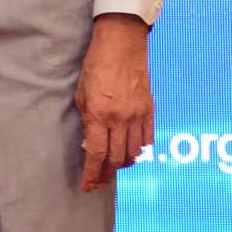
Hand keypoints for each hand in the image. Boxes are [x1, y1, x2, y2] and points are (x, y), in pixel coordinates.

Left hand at [77, 13, 152, 191]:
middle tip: (99, 182)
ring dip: (123, 165)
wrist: (122, 45)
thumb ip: (87, 121)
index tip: (88, 186)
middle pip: (116, 158)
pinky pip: (148, 140)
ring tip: (113, 170)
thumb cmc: (96, 66)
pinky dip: (140, 152)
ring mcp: (138, 116)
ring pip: (134, 153)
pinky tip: (131, 155)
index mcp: (99, 115)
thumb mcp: (81, 94)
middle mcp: (121, 119)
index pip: (96, 154)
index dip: (92, 174)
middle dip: (106, 174)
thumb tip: (89, 145)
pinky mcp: (150, 110)